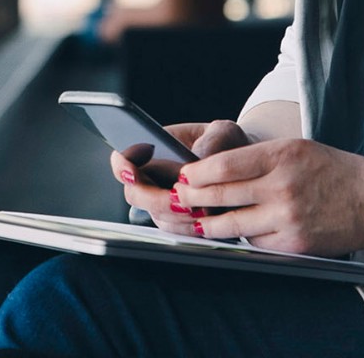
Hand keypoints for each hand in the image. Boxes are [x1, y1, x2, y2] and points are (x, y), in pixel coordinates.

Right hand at [109, 119, 249, 235]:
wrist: (241, 166)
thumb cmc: (227, 144)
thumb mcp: (223, 133)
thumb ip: (210, 144)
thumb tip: (196, 163)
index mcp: (156, 147)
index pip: (125, 157)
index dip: (122, 165)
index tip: (130, 169)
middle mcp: (154, 176)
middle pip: (135, 194)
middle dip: (153, 198)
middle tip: (176, 196)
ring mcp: (162, 200)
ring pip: (155, 215)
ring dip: (175, 216)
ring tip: (199, 208)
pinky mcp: (177, 220)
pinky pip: (173, 230)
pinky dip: (186, 228)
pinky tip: (204, 219)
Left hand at [172, 137, 363, 255]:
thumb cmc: (332, 169)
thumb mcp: (295, 148)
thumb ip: (257, 158)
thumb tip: (213, 171)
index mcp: (282, 155)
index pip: (225, 166)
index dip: (197, 173)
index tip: (183, 175)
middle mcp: (282, 187)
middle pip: (222, 195)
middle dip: (193, 197)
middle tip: (179, 197)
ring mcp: (287, 219)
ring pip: (231, 225)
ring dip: (208, 223)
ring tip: (197, 219)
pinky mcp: (292, 245)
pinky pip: (254, 243)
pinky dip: (242, 237)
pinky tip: (236, 230)